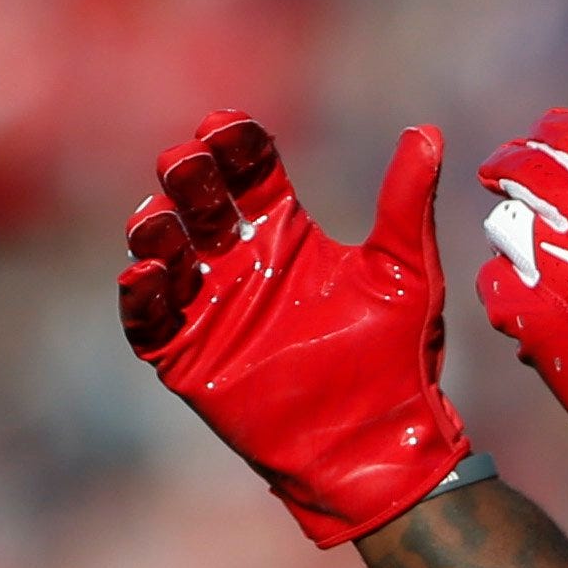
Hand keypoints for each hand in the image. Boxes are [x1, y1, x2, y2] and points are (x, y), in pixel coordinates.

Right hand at [117, 113, 471, 547]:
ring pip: (162, 250)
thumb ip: (405, 203)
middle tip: (192, 163)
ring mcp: (211, 307)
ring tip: (165, 219)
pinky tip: (148, 272)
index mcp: (288, 235)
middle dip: (188, 175)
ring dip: (156, 227)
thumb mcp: (406, 273)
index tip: (227, 124)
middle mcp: (242, 263)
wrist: (380, 443)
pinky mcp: (189, 356)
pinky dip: (139, 294)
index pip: (248, 172)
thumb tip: (428, 132)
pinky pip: (147, 319)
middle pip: (198, 201)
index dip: (234, 144)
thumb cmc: (398, 359)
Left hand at [474, 78, 567, 562]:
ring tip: (543, 256)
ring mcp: (552, 271)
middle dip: (517, 166)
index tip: (554, 143)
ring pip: (504, 223)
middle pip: (525, 165)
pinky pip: (494, 281)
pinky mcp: (527, 317)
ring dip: (517, 232)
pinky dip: (511, 290)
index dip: (559, 131)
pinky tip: (541, 305)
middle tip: (517, 179)